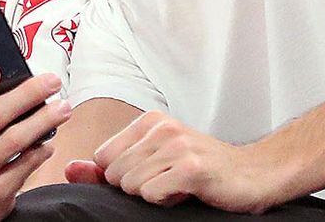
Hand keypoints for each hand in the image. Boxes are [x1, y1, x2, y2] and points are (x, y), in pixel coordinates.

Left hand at [70, 111, 289, 212]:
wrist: (255, 174)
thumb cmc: (203, 170)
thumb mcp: (153, 162)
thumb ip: (108, 166)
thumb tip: (69, 169)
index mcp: (149, 122)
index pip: (103, 157)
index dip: (123, 175)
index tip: (152, 174)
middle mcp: (161, 128)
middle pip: (115, 173)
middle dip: (138, 187)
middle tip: (169, 181)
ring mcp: (176, 145)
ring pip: (131, 185)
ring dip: (154, 194)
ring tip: (179, 185)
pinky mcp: (190, 167)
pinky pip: (152, 194)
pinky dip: (166, 201)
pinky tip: (188, 191)